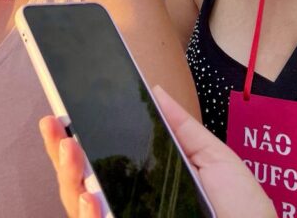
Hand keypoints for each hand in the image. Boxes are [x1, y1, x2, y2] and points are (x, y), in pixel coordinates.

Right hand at [39, 86, 275, 217]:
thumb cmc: (244, 213)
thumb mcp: (216, 162)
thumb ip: (183, 128)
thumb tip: (154, 91)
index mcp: (146, 183)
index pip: (102, 161)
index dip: (79, 137)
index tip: (64, 108)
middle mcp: (127, 207)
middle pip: (79, 181)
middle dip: (61, 150)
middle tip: (53, 121)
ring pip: (78, 206)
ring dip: (68, 176)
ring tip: (68, 146)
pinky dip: (87, 215)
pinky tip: (90, 197)